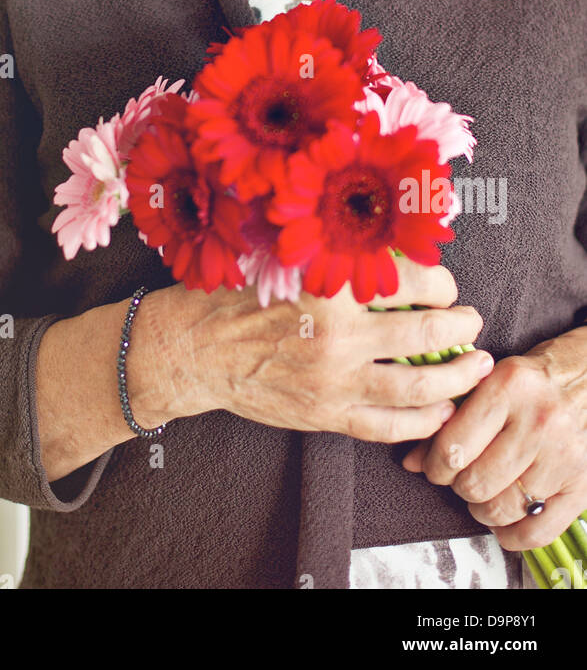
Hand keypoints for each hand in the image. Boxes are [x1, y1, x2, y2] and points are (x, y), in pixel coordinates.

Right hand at [138, 259, 489, 442]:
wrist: (195, 347)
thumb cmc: (238, 294)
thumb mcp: (286, 257)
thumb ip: (336, 251)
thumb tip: (392, 243)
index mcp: (332, 284)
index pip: (413, 282)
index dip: (442, 284)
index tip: (447, 286)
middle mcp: (340, 334)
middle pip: (427, 335)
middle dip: (462, 330)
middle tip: (474, 325)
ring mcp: (335, 379)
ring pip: (418, 388)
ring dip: (456, 379)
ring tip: (474, 369)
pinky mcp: (326, 414)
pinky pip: (388, 425)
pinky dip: (422, 421)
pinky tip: (440, 412)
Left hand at [401, 327, 586, 549]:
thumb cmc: (530, 381)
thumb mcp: (487, 381)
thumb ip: (449, 417)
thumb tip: (411, 461)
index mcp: (508, 388)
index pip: (454, 446)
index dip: (434, 466)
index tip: (434, 466)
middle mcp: (538, 422)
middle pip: (476, 483)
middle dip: (458, 487)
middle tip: (460, 478)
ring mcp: (563, 457)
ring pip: (502, 509)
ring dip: (482, 510)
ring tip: (482, 495)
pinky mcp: (582, 484)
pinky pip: (539, 530)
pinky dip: (513, 535)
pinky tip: (504, 523)